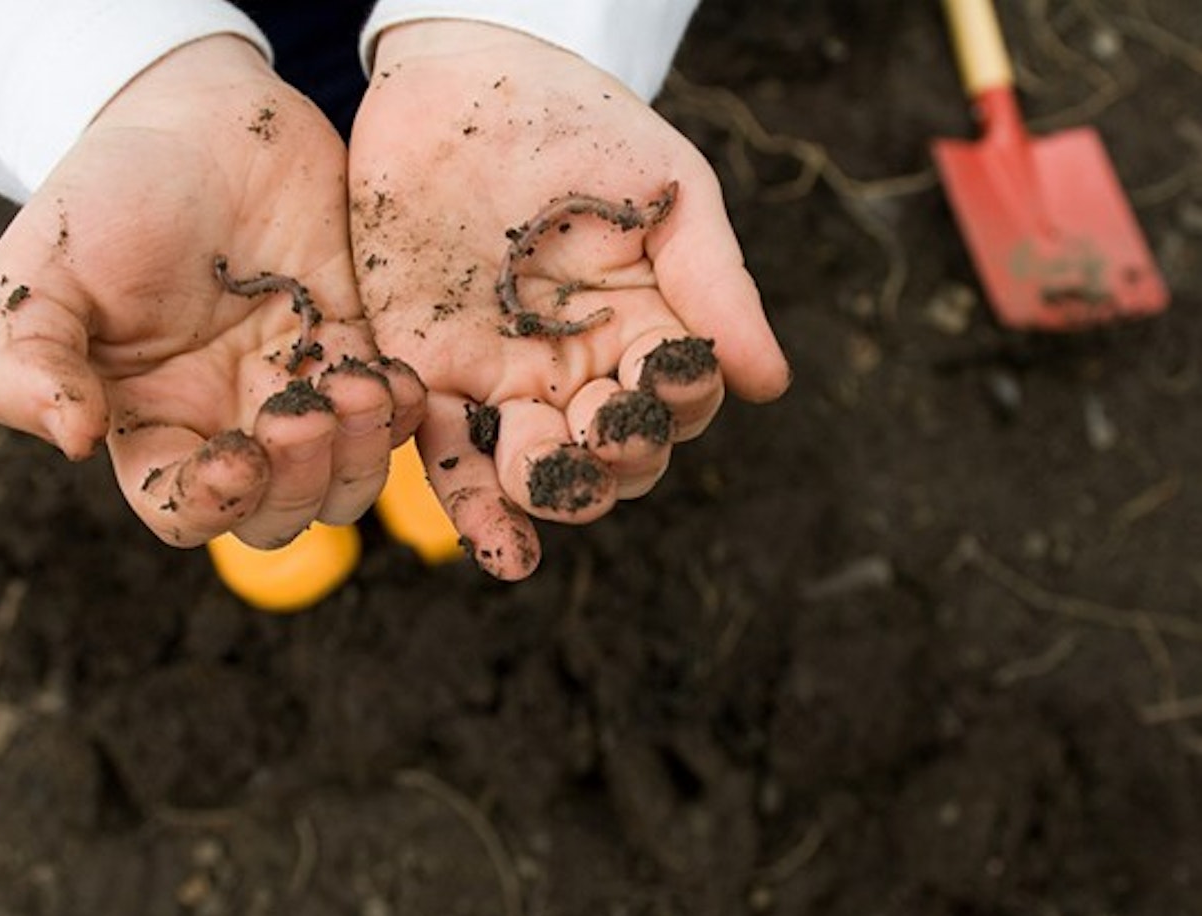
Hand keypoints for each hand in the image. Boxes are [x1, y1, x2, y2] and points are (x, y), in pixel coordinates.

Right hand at [0, 36, 423, 547]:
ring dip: (360, 457)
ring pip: (346, 482)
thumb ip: (27, 361)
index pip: (182, 510)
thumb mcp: (40, 268)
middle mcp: (230, 423)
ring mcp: (300, 387)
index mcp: (152, 424)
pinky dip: (403, 413)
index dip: (211, 504)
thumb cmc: (107, 192)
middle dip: (298, 484)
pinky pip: (395, 415)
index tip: (233, 456)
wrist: (197, 115)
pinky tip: (397, 377)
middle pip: (277, 514)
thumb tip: (72, 439)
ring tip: (361, 390)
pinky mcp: (358, 347)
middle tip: (305, 414)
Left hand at [349, 21, 789, 579]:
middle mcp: (580, 368)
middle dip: (617, 459)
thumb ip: (714, 284)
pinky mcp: (431, 376)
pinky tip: (502, 553)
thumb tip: (770, 385)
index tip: (666, 374)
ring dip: (555, 491)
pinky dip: (480, 514)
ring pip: (541, 470)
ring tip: (550, 480)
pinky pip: (456, 461)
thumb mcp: (666, 191)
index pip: (675, 402)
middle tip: (606, 433)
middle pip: (614, 456)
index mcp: (644, 327)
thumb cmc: (580, 123)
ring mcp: (505, 378)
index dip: (677, 403)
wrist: (463, 77)